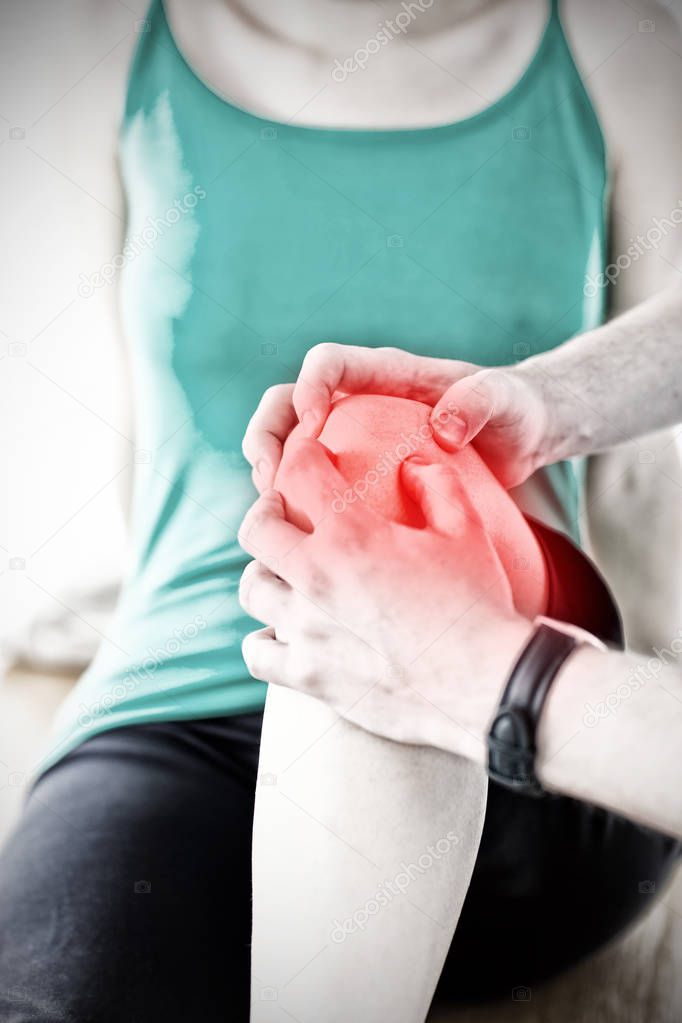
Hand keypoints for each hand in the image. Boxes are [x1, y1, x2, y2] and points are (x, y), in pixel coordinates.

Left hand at [238, 437, 529, 761]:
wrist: (487, 685)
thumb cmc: (479, 604)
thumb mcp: (466, 530)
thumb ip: (435, 483)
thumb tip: (411, 460)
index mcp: (352, 536)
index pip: (298, 473)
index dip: (300, 451)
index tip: (310, 452)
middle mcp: (317, 579)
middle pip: (256, 528)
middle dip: (267, 508)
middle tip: (286, 509)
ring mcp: (307, 632)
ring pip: (252, 588)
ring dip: (266, 572)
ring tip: (287, 571)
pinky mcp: (310, 676)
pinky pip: (257, 652)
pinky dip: (265, 638)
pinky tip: (284, 632)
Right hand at [292, 343, 553, 487]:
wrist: (520, 437)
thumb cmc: (512, 411)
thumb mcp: (505, 401)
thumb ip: (478, 401)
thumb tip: (443, 428)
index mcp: (385, 374)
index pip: (328, 364)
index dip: (308, 386)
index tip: (312, 423)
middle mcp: (358, 400)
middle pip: (286, 402)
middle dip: (266, 434)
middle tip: (269, 478)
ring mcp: (353, 437)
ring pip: (289, 445)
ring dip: (270, 473)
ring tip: (273, 509)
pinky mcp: (357, 472)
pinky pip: (314, 484)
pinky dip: (297, 503)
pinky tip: (303, 536)